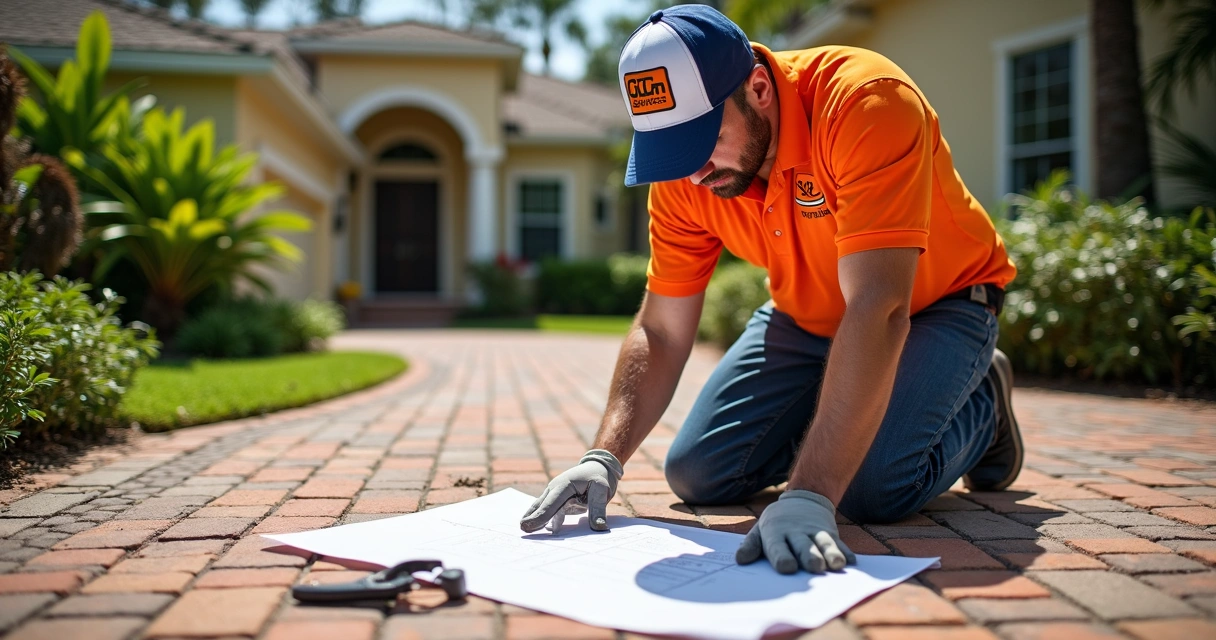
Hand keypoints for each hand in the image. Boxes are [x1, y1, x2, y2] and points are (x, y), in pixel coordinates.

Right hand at [519, 449, 623, 534]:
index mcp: (565, 484)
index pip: (552, 503)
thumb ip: (598, 508)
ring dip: (533, 516)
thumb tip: (599, 527)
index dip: (541, 515)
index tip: (530, 525)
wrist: (597, 466)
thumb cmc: (599, 476)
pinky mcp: (557, 498)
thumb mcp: (602, 490)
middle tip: (522, 528)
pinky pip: (547, 508)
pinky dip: (540, 515)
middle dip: (532, 517)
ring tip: (523, 527)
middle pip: (543, 505)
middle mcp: (556, 488)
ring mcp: (555, 492)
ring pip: (542, 506)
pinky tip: (533, 524)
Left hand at [736, 489, 856, 573]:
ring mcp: (816, 531)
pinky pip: (840, 543)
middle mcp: (797, 532)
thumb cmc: (778, 523)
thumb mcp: (760, 530)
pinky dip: (846, 552)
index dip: (782, 556)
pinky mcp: (831, 533)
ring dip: (831, 554)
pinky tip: (852, 562)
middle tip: (815, 568)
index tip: (787, 568)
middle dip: (810, 556)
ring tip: (837, 565)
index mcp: (776, 532)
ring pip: (824, 543)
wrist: (803, 499)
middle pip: (804, 546)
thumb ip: (751, 545)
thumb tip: (740, 560)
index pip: (777, 546)